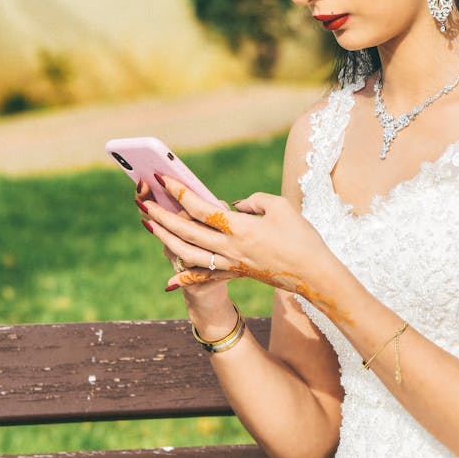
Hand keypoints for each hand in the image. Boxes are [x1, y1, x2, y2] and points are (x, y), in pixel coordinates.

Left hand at [137, 177, 335, 300]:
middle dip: (163, 217)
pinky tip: (170, 278)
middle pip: (187, 232)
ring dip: (167, 240)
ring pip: (189, 254)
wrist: (313, 275)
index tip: (164, 179)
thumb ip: (254, 201)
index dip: (180, 193)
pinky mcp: (236, 274)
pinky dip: (185, 277)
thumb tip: (235, 206)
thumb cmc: (301, 237)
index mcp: (240, 228)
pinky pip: (205, 276)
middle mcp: (230, 249)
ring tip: (152, 227)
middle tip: (145, 203)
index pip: (202, 208)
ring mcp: (231, 264)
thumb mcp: (280, 207)